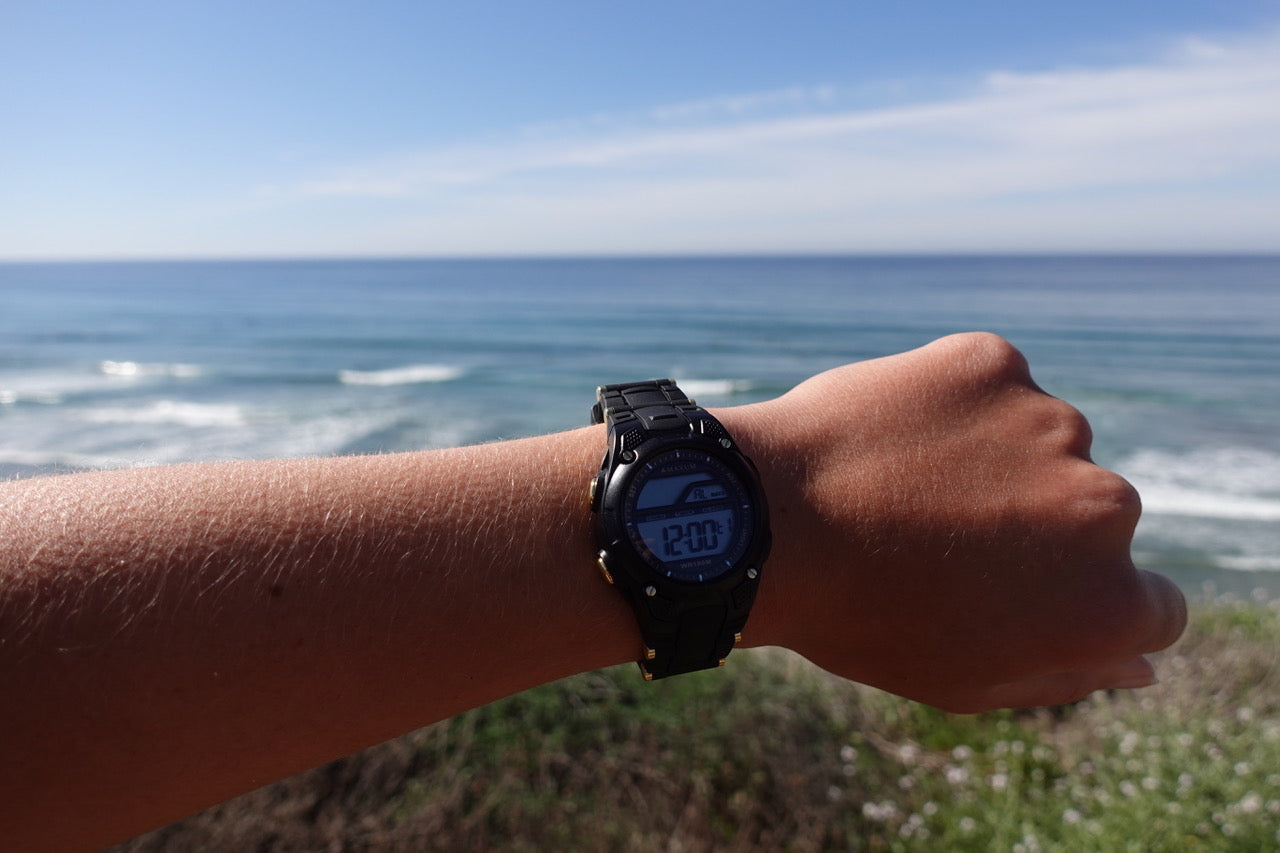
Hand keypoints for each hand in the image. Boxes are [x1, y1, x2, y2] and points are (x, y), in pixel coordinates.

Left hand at [734, 333, 1186, 711]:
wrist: (765, 524)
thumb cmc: (859, 618)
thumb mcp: (968, 680)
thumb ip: (1069, 672)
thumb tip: (1140, 663)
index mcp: (1108, 604)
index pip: (1152, 604)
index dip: (1081, 597)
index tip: (1020, 586)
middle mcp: (1107, 508)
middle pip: (1095, 517)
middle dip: (1038, 526)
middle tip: (941, 537)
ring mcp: (1052, 423)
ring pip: (1041, 443)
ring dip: (996, 459)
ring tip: (904, 485)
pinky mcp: (994, 363)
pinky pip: (991, 387)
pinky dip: (954, 404)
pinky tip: (893, 435)